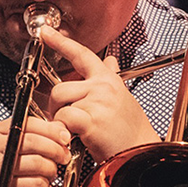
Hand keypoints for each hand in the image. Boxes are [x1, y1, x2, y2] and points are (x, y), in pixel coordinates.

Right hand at [0, 117, 70, 186]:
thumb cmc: (2, 170)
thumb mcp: (13, 147)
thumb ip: (36, 135)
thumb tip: (61, 128)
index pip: (28, 123)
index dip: (51, 130)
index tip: (65, 138)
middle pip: (34, 142)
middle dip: (56, 150)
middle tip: (64, 157)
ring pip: (37, 163)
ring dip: (51, 169)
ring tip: (50, 173)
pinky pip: (35, 183)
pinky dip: (44, 185)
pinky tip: (40, 185)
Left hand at [40, 27, 160, 162]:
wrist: (141, 154)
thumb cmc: (131, 132)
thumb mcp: (123, 98)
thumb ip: (111, 78)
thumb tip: (110, 61)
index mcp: (109, 80)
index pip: (82, 54)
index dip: (61, 42)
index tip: (46, 32)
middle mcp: (103, 86)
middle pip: (61, 86)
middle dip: (57, 105)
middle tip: (65, 119)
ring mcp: (98, 101)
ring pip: (60, 102)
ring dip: (59, 118)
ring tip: (74, 130)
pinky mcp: (91, 119)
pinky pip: (63, 117)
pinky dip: (63, 129)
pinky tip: (75, 137)